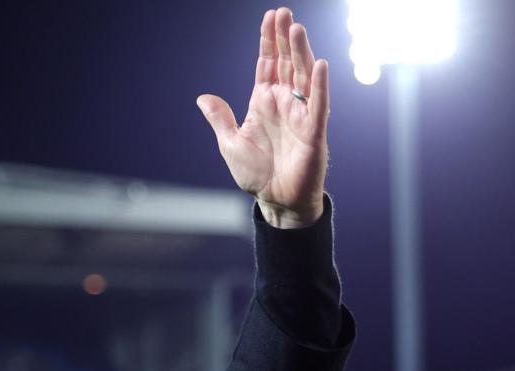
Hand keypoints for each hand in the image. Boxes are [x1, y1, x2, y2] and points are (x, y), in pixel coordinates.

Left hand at [197, 7, 328, 229]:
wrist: (275, 200)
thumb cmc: (256, 173)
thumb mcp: (231, 142)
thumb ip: (220, 118)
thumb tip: (202, 97)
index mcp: (264, 102)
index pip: (267, 64)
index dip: (268, 41)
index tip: (270, 17)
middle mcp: (284, 103)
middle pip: (286, 63)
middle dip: (285, 38)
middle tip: (284, 13)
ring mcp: (300, 114)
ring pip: (303, 76)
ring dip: (301, 53)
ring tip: (296, 29)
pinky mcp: (313, 131)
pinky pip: (318, 104)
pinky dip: (319, 85)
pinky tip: (319, 65)